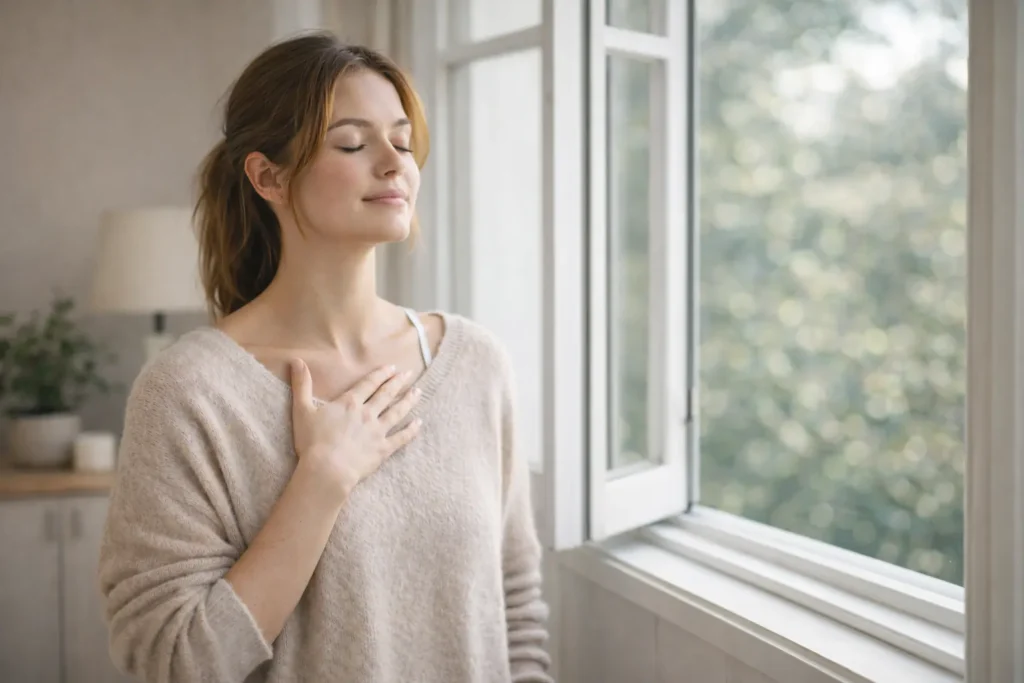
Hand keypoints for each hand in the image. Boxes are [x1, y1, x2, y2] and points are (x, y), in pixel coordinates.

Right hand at [289, 360, 421, 496]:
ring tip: (418, 392)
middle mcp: (367, 413)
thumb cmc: (313, 441)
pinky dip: (411, 430)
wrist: (327, 469)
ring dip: (408, 401)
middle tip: (409, 374)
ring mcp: (377, 431)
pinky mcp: (383, 449)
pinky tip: (419, 423)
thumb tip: (296, 360)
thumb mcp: (302, 410)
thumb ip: (301, 385)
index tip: (393, 367)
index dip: (381, 374)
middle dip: (398, 383)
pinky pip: (401, 438)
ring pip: (397, 412)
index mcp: (350, 403)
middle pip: (386, 394)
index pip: (369, 384)